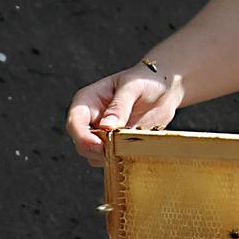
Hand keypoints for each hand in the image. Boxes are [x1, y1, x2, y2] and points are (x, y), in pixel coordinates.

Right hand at [64, 64, 183, 164]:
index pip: (75, 122)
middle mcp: (91, 119)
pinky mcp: (117, 144)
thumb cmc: (145, 79)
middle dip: (97, 149)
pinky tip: (137, 147)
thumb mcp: (132, 87)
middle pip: (81, 143)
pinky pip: (113, 158)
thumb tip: (107, 126)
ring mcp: (103, 134)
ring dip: (111, 155)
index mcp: (88, 101)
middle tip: (119, 147)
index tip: (99, 145)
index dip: (82, 136)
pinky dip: (123, 158)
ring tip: (132, 142)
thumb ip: (119, 106)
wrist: (164, 88)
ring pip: (95, 155)